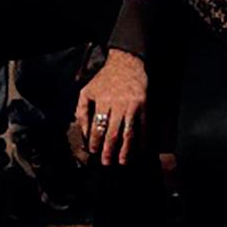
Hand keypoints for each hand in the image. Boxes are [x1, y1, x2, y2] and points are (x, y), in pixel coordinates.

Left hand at [75, 50, 147, 165]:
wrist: (127, 65)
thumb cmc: (105, 79)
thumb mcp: (88, 91)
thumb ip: (82, 111)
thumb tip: (83, 132)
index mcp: (103, 101)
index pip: (97, 127)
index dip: (95, 142)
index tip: (94, 151)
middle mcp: (118, 104)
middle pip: (113, 132)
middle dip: (109, 150)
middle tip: (107, 162)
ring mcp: (132, 106)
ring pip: (129, 133)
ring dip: (126, 149)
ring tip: (123, 161)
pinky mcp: (144, 106)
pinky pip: (143, 127)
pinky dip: (142, 140)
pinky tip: (139, 150)